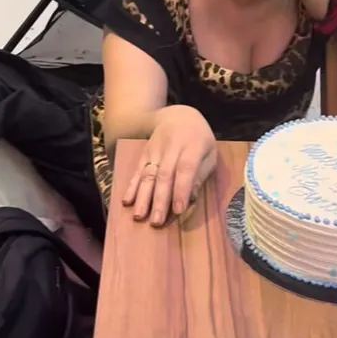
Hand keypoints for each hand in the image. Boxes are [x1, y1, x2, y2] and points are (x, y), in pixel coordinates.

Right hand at [122, 106, 216, 226]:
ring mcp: (155, 150)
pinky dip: (131, 186)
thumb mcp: (209, 152)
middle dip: (160, 200)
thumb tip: (191, 198)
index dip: (181, 189)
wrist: (178, 115)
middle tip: (156, 222)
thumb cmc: (199, 138)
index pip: (186, 169)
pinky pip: (137, 170)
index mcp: (193, 146)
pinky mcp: (144, 153)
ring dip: (142, 196)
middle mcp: (172, 147)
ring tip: (138, 216)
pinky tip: (126, 201)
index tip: (178, 210)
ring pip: (148, 174)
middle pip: (164, 174)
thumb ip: (201, 174)